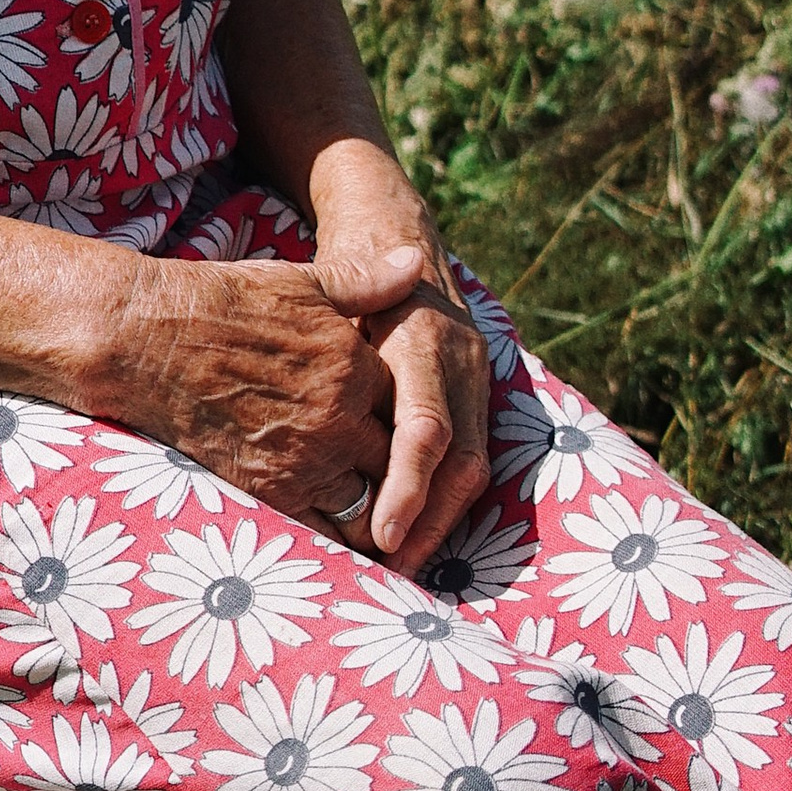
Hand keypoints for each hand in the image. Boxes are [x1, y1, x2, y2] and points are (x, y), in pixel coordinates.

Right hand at [112, 255, 397, 535]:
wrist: (150, 339)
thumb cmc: (225, 302)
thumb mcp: (301, 282)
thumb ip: (365, 281)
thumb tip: (414, 260)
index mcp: (354, 365)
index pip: (407, 404)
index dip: (402, 410)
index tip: (394, 414)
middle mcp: (338, 419)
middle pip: (394, 459)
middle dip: (395, 464)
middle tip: (395, 470)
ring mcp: (305, 461)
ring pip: (368, 504)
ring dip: (373, 505)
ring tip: (373, 506)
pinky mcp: (270, 492)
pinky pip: (325, 531)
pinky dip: (336, 532)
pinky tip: (336, 527)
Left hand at [312, 218, 492, 575]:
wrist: (391, 220)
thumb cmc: (342, 259)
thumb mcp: (330, 284)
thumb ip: (332, 334)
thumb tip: (316, 390)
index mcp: (421, 337)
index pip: (424, 430)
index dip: (407, 488)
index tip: (383, 537)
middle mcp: (458, 359)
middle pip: (460, 461)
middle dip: (429, 522)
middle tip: (391, 570)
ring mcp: (474, 373)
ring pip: (473, 464)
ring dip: (442, 518)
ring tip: (402, 562)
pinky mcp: (475, 386)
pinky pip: (472, 452)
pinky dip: (449, 495)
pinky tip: (419, 526)